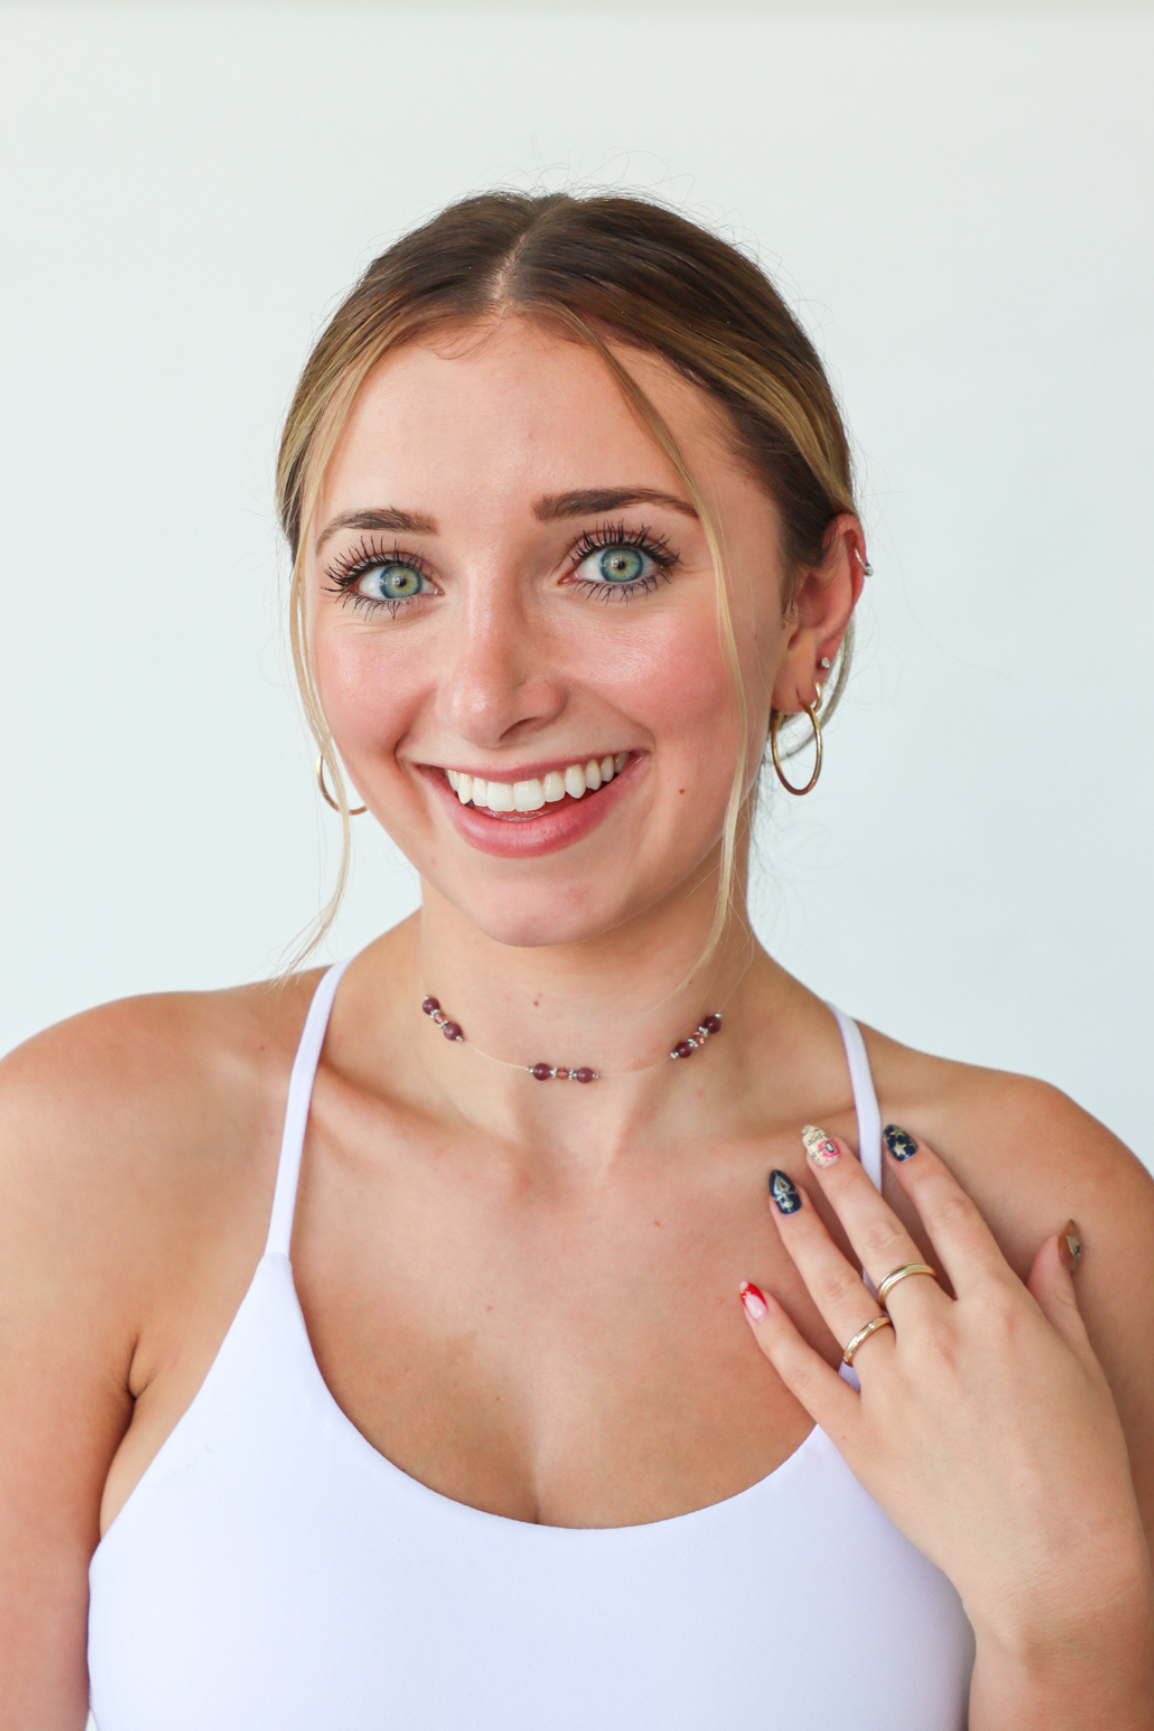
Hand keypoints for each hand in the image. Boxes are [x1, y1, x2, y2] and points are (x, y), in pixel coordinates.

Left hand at [740, 1126, 1153, 1717]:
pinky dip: (773, 1334)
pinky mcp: (862, 1438)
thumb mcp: (1083, 1368)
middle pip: (882, 1241)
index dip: (922, 1171)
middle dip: (846, 1181)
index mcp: (1003, 1316)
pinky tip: (748, 1294)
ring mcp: (896, 1387)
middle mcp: (943, 1339)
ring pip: (836, 1292)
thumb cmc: (1082, 1473)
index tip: (895, 1135)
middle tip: (814, 1137)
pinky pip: (806, 1374)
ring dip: (802, 1234)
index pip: (952, 1220)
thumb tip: (1053, 1235)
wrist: (1056, 1570)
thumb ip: (1056, 1294)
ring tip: (775, 1191)